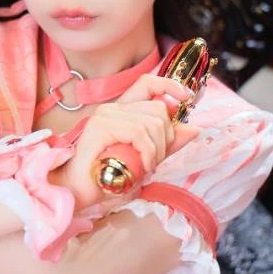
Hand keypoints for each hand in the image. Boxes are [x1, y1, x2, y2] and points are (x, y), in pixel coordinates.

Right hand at [54, 75, 200, 208]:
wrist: (77, 190)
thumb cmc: (107, 176)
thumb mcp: (145, 158)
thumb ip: (168, 143)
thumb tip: (195, 129)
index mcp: (122, 111)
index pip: (148, 83)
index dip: (169, 85)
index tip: (186, 98)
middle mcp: (113, 108)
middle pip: (158, 108)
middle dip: (166, 137)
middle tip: (155, 159)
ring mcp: (106, 115)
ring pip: (152, 122)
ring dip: (157, 150)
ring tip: (146, 166)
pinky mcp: (101, 126)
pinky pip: (139, 133)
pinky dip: (147, 152)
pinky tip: (142, 166)